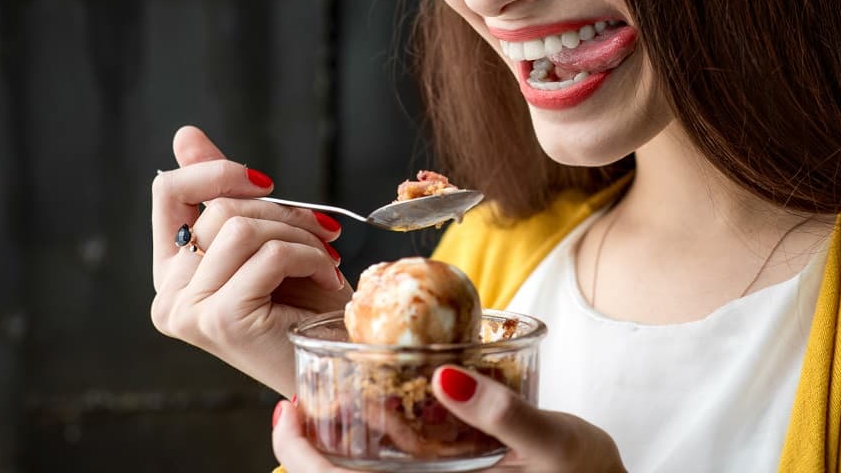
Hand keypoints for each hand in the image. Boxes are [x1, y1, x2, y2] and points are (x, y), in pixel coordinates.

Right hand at [150, 125, 351, 395]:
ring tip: (323, 260)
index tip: (266, 180)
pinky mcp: (221, 320)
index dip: (216, 169)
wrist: (341, 363)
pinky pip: (269, 255)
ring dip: (299, 235)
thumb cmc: (307, 306)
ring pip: (241, 226)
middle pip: (218, 207)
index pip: (168, 191)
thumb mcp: (264, 239)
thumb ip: (222, 193)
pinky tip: (326, 279)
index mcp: (173, 271)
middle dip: (283, 212)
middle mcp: (169, 295)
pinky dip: (309, 257)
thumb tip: (186, 134)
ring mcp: (190, 311)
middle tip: (322, 234)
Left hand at [270, 368, 626, 472]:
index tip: (288, 409)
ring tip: (328, 399)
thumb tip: (447, 376)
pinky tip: (381, 408)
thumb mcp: (551, 441)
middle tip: (297, 401)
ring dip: (338, 445)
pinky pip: (399, 467)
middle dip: (309, 447)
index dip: (302, 455)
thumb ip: (499, 411)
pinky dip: (375, 443)